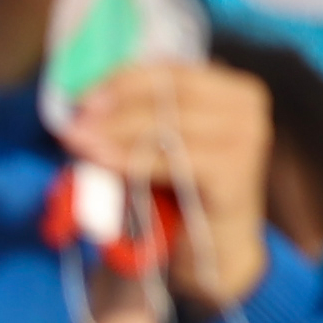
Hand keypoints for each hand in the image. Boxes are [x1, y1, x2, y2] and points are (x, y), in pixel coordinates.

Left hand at [68, 59, 277, 320]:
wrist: (216, 253)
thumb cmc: (185, 193)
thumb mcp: (165, 146)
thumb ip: (143, 118)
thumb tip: (87, 103)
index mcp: (234, 88)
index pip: (171, 69)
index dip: (123, 79)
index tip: (81, 96)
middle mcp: (248, 106)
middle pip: (169, 91)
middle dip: (116, 106)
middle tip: (75, 124)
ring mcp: (247, 138)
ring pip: (168, 122)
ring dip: (116, 132)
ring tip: (79, 143)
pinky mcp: (235, 173)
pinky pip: (173, 158)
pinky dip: (134, 158)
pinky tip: (103, 163)